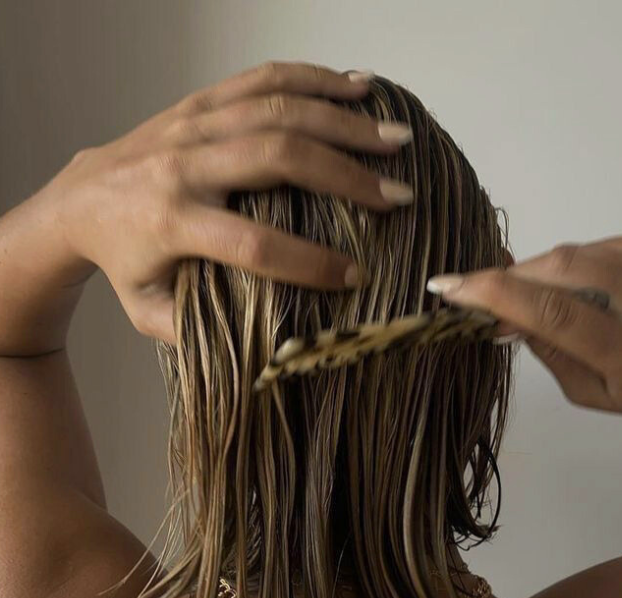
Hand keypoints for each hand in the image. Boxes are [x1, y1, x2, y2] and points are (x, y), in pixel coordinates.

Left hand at [46, 61, 414, 343]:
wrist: (79, 197)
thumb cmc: (124, 262)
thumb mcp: (149, 310)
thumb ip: (198, 329)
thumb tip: (266, 349)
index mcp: (171, 221)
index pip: (252, 242)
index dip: (309, 261)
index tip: (356, 277)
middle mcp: (182, 165)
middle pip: (276, 158)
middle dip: (345, 176)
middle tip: (397, 195)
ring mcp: (192, 124)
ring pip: (276, 108)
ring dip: (342, 121)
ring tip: (395, 138)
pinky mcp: (200, 101)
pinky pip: (262, 79)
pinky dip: (314, 78)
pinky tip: (357, 86)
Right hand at [427, 234, 621, 417]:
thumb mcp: (594, 392)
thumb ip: (549, 350)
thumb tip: (499, 315)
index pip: (553, 312)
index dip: (494, 294)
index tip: (449, 286)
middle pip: (560, 270)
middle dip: (510, 278)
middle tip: (477, 291)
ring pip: (576, 253)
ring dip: (541, 271)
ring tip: (533, 295)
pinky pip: (600, 245)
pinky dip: (576, 263)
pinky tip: (580, 285)